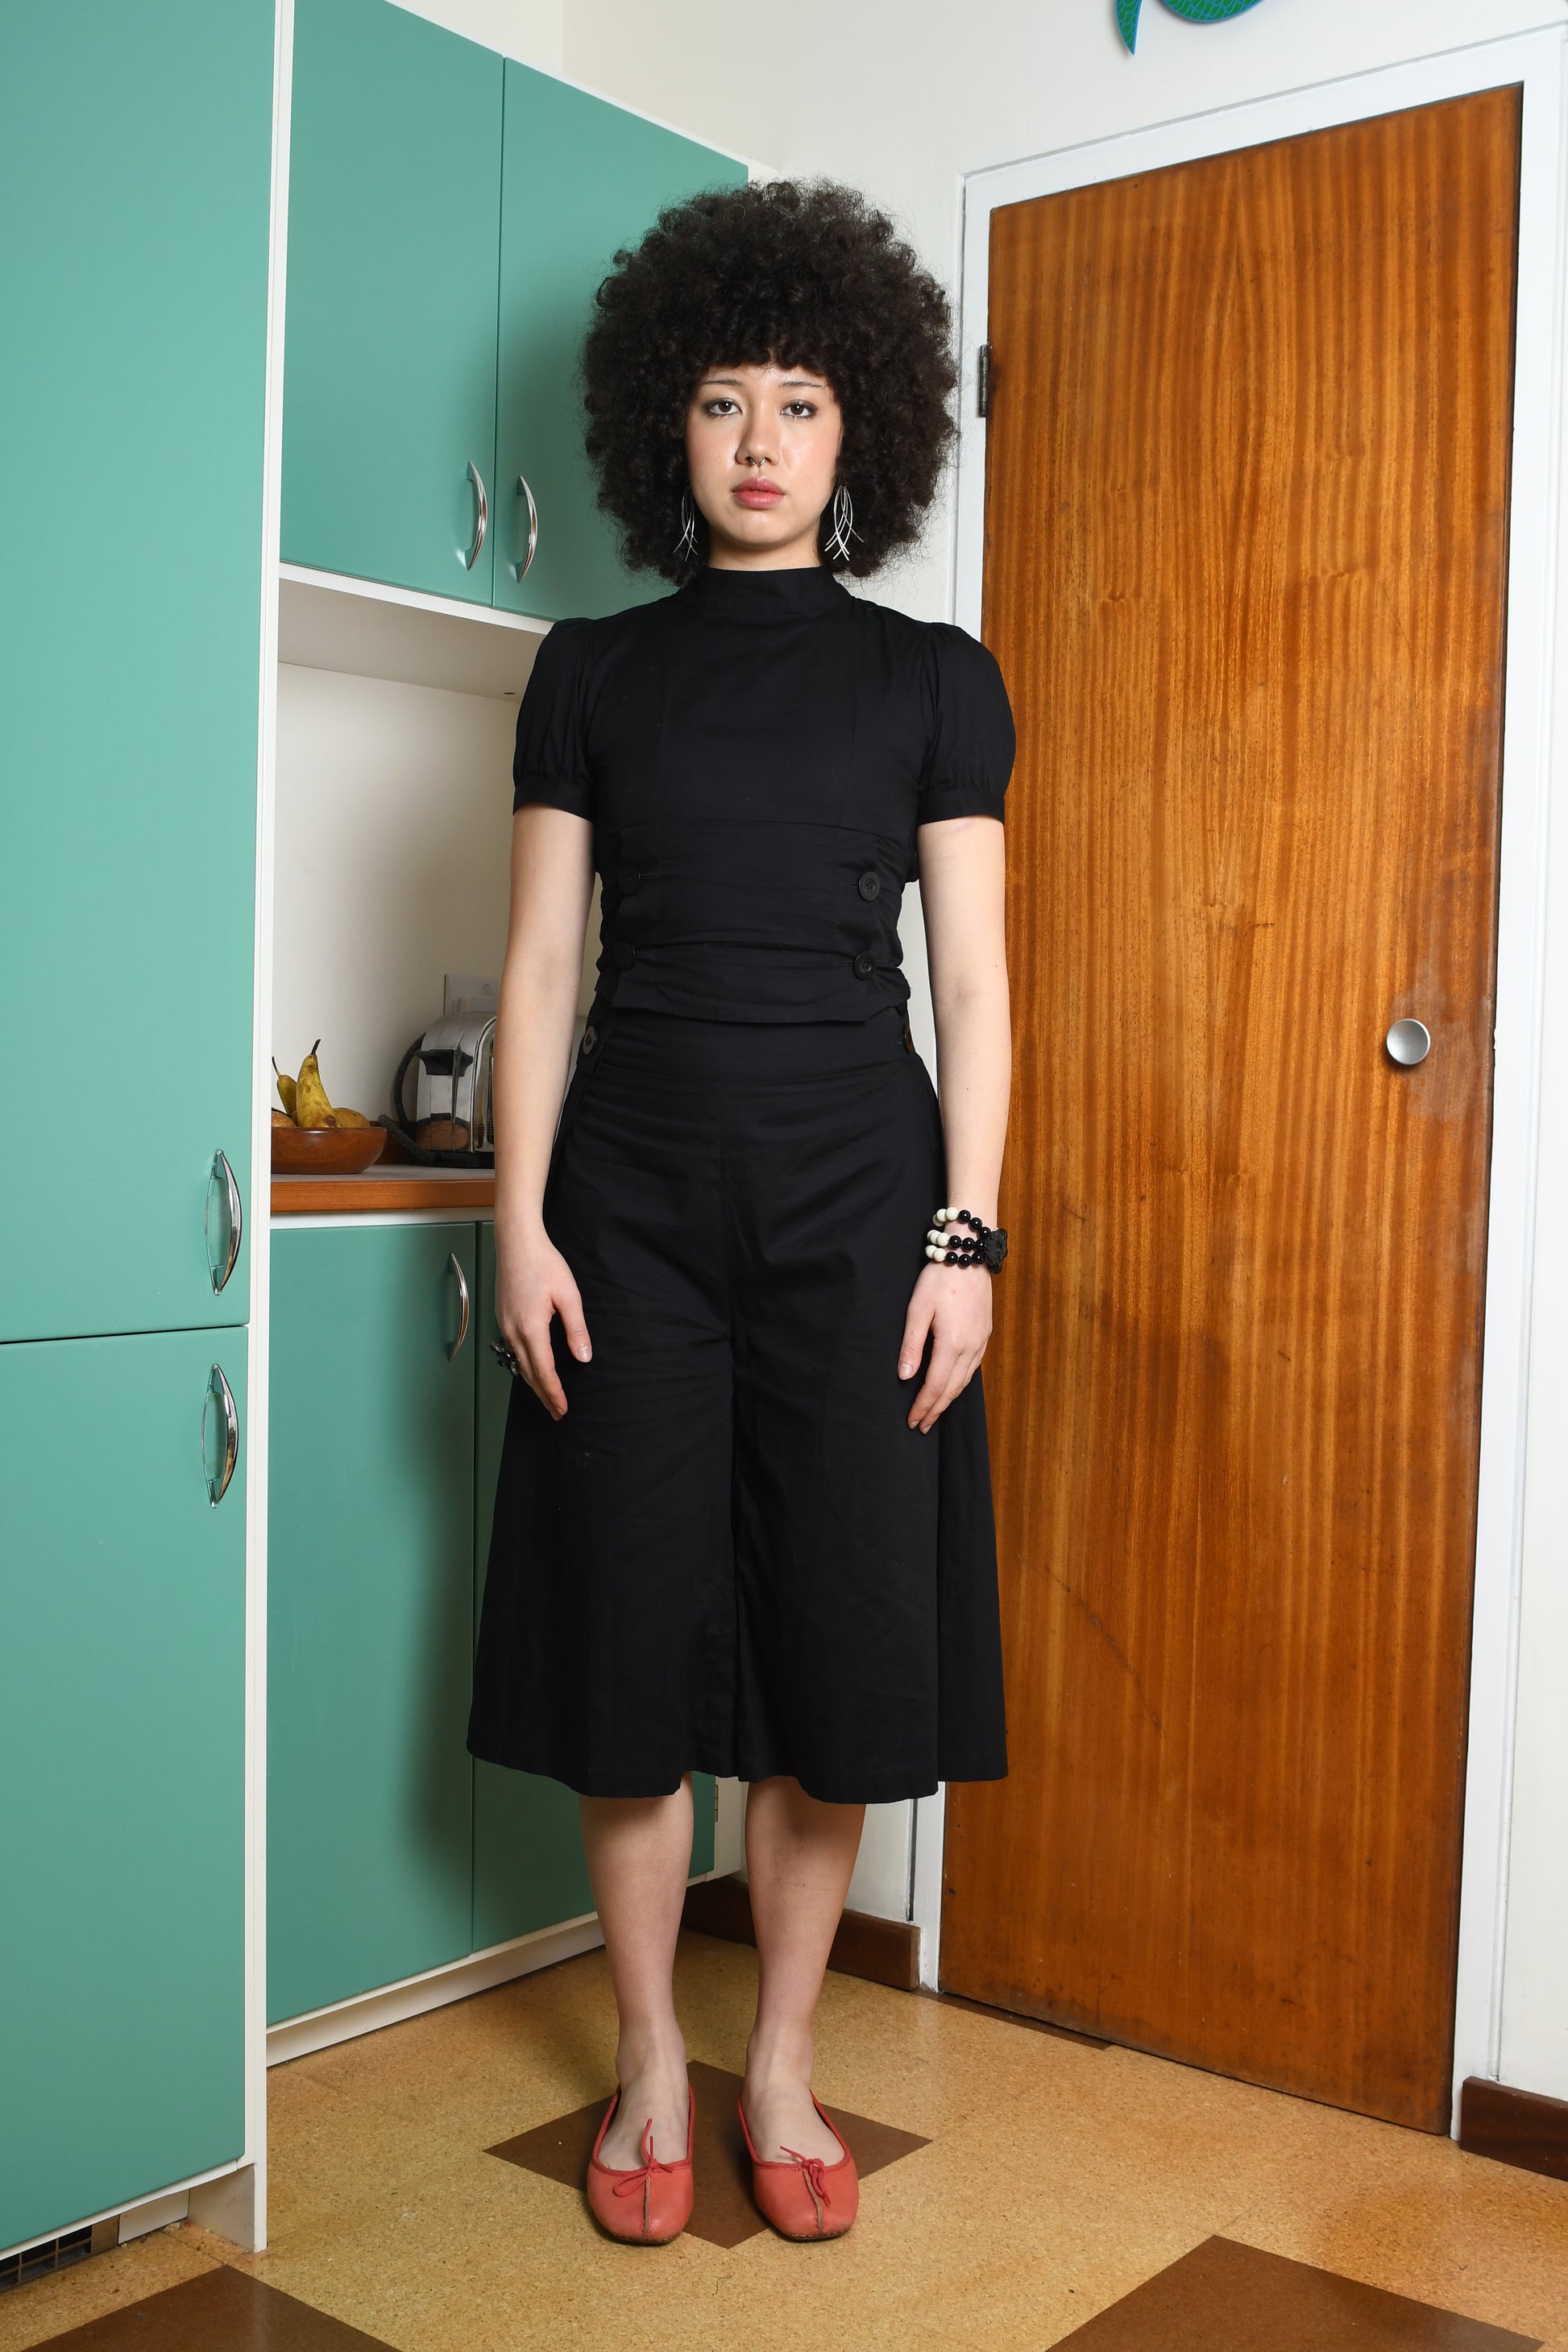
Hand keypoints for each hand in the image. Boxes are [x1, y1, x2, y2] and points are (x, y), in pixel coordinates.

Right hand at [494, 1223, 590, 1418]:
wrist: (516, 1242)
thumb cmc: (544, 1263)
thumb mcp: (568, 1295)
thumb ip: (576, 1329)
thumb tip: (583, 1358)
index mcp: (531, 1328)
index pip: (544, 1370)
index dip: (554, 1392)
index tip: (563, 1409)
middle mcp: (513, 1331)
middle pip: (528, 1373)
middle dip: (543, 1395)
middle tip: (557, 1413)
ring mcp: (504, 1324)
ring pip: (518, 1363)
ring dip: (532, 1382)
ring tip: (546, 1397)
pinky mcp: (502, 1317)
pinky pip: (512, 1349)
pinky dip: (524, 1365)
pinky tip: (532, 1368)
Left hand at [898, 1261, 992, 1432]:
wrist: (969, 1254)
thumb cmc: (939, 1278)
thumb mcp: (918, 1309)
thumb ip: (912, 1346)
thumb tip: (904, 1377)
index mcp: (952, 1344)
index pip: (935, 1386)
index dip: (923, 1406)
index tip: (912, 1421)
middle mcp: (971, 1347)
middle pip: (952, 1389)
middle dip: (936, 1410)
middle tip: (921, 1426)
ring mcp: (981, 1341)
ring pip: (965, 1381)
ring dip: (948, 1399)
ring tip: (934, 1412)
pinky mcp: (985, 1334)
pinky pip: (973, 1368)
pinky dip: (960, 1383)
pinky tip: (952, 1386)